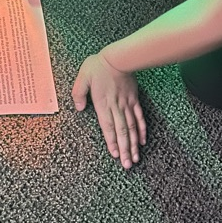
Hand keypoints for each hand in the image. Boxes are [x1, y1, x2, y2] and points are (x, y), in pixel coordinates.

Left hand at [73, 51, 146, 168]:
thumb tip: (79, 108)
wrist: (119, 57)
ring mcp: (126, 104)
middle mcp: (116, 107)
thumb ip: (78, 93)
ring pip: (131, 127)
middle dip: (125, 149)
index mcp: (103, 103)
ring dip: (133, 144)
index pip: (107, 126)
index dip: (112, 142)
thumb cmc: (99, 66)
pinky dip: (141, 130)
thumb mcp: (82, 77)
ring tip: (136, 158)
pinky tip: (143, 140)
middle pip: (122, 131)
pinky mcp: (133, 100)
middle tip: (127, 165)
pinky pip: (139, 117)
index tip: (116, 155)